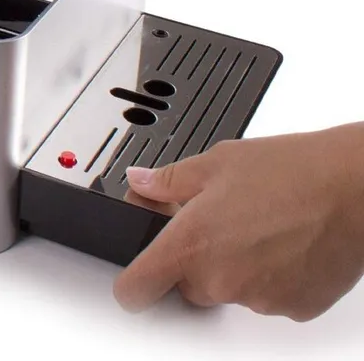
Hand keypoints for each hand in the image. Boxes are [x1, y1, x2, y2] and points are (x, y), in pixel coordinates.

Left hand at [115, 124, 363, 321]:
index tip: (133, 276)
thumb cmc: (290, 171)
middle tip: (213, 221)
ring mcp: (258, 299)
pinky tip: (281, 241)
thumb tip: (140, 182)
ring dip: (232, 265)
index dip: (130, 283)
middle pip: (185, 285)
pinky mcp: (293, 308)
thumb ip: (168, 181)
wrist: (353, 188)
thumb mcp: (214, 162)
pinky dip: (267, 275)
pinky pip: (265, 296)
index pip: (136, 289)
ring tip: (257, 223)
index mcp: (191, 244)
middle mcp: (221, 280)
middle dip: (192, 257)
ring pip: (228, 289)